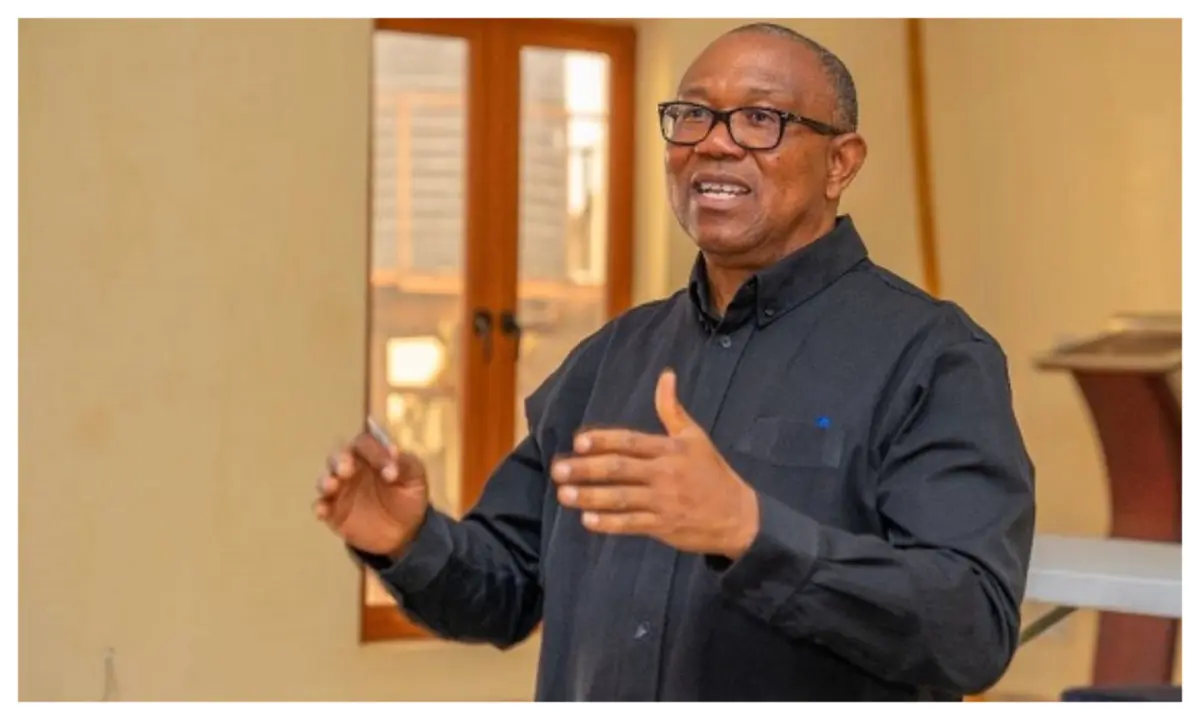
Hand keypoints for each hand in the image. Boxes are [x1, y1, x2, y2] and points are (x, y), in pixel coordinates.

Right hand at [313, 423, 429, 556]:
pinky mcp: (333, 511)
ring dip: (326, 480)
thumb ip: (407, 463)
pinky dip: (320, 507)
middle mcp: (351, 467)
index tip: (390, 471)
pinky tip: (322, 511)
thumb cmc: (408, 496)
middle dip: (340, 460)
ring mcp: (340, 490)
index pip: (366, 444)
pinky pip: (321, 506)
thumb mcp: (415, 478)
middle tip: (346, 469)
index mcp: (371, 455)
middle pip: (338, 456)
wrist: (403, 532)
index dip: (376, 452)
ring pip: (326, 478)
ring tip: (332, 486)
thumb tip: (394, 450)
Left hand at [550, 369, 759, 559]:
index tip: (578, 441)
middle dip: (586, 469)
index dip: (604, 440)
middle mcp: (665, 474)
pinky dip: (609, 523)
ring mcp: (664, 502)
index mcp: (670, 449)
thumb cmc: (712, 473)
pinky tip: (587, 520)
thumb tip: (666, 375)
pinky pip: (632, 524)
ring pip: (621, 498)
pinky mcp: (664, 526)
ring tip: (564, 495)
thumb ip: (672, 409)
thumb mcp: (695, 437)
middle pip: (620, 469)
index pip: (631, 441)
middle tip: (558, 470)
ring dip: (590, 497)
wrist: (739, 516)